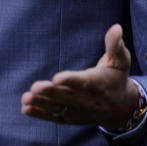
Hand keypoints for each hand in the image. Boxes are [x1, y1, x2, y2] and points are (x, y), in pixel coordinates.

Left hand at [20, 24, 140, 129]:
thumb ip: (115, 45)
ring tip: (25, 99)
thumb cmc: (117, 77)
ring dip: (41, 104)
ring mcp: (79, 112)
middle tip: (35, 88)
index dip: (70, 80)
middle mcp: (88, 100)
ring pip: (59, 109)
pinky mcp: (71, 118)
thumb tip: (117, 27)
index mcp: (99, 84)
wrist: (121, 108)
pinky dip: (40, 114)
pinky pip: (55, 118)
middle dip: (51, 93)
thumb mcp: (121, 60)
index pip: (84, 82)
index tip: (57, 78)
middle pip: (67, 97)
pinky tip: (25, 109)